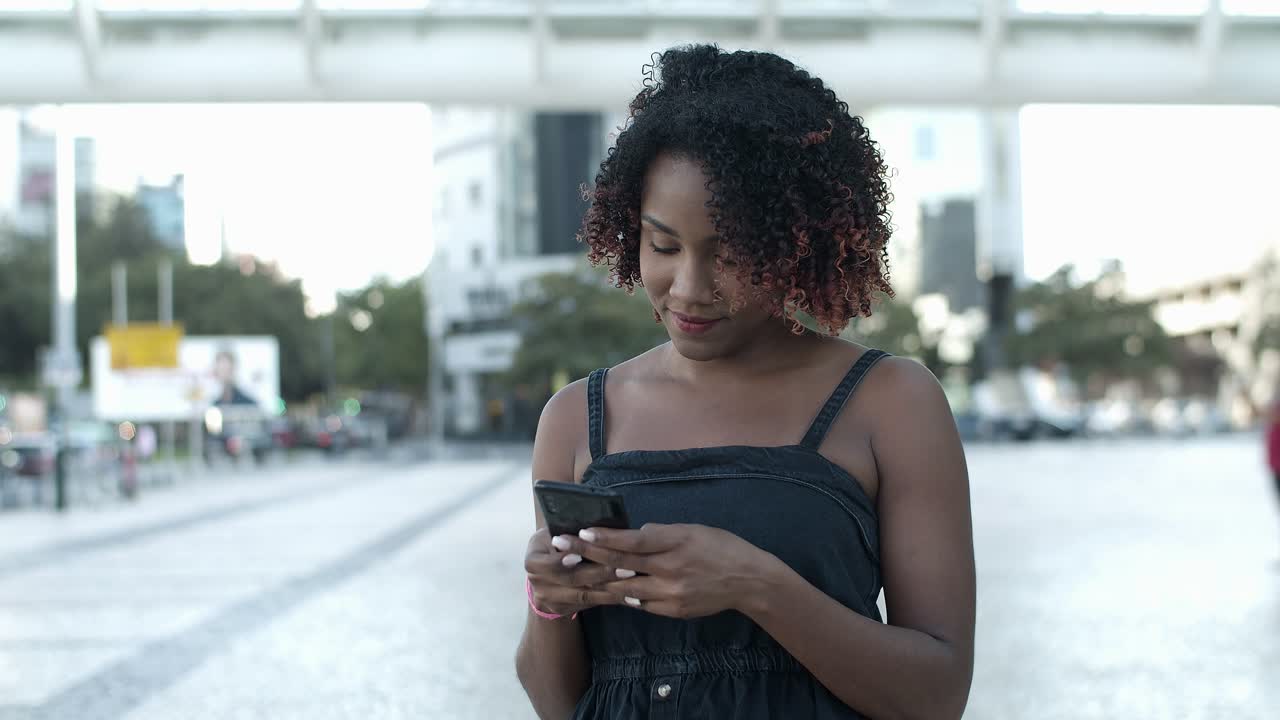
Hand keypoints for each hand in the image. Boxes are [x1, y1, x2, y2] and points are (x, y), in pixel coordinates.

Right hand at [523, 527, 627, 617]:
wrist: (544, 572)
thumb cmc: (554, 544)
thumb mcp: (553, 534)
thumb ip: (568, 536)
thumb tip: (594, 531)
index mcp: (532, 561)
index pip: (549, 563)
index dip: (565, 560)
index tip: (582, 555)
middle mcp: (537, 583)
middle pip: (571, 580)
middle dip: (599, 573)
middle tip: (625, 567)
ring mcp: (548, 600)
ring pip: (583, 595)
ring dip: (609, 588)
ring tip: (631, 579)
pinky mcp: (562, 609)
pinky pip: (588, 604)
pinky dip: (608, 597)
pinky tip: (626, 591)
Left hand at [564, 523, 777, 618]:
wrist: (748, 580)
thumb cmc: (719, 547)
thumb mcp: (691, 530)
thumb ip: (660, 534)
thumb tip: (631, 536)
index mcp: (676, 542)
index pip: (633, 541)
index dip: (605, 538)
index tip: (581, 532)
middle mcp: (671, 569)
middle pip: (621, 564)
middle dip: (588, 555)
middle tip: (561, 547)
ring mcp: (671, 594)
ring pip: (624, 588)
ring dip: (597, 580)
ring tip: (572, 571)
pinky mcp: (672, 610)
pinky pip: (640, 604)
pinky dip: (623, 595)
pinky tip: (606, 589)